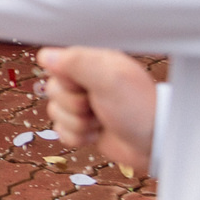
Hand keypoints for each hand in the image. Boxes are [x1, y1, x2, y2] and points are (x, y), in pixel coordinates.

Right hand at [35, 48, 157, 172]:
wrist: (155, 144)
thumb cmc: (137, 108)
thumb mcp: (109, 79)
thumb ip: (77, 62)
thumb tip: (45, 56)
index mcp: (92, 62)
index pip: (55, 64)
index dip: (66, 80)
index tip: (86, 86)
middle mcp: (86, 81)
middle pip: (52, 91)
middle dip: (72, 106)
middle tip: (96, 107)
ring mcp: (85, 105)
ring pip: (55, 113)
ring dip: (76, 123)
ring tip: (100, 123)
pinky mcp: (84, 127)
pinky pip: (61, 132)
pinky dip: (77, 138)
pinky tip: (95, 135)